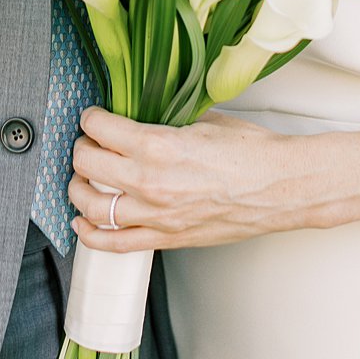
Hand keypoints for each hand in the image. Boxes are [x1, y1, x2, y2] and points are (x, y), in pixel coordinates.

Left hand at [69, 106, 318, 250]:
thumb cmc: (251, 152)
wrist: (281, 188)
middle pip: (87, 164)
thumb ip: (166, 120)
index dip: (92, 118)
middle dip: (81, 148)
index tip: (94, 116)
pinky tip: (82, 222)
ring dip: (78, 188)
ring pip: (92, 205)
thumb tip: (144, 115)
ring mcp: (156, 214)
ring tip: (81, 178)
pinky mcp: (166, 238)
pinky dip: (90, 234)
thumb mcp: (204, 120)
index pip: (100, 127)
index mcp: (158, 145)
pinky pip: (115, 243)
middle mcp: (150, 181)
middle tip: (88, 142)